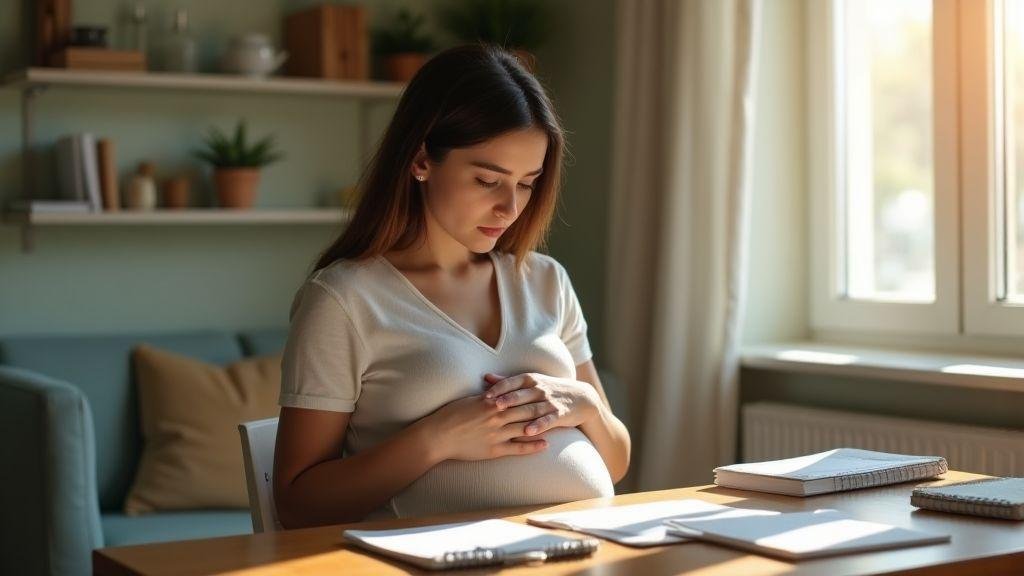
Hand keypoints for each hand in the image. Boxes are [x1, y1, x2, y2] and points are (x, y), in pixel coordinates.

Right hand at [418, 393, 547, 461]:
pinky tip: (545, 444)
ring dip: (543, 426)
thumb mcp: (471, 400)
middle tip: (559, 406)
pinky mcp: (495, 449)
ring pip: (526, 428)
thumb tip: (497, 390)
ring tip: (558, 424)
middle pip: (526, 410)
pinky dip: (533, 446)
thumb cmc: (451, 415)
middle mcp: (498, 417)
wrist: (438, 436)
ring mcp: (497, 434)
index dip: (534, 395)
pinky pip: (518, 448)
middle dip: (544, 408)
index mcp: (492, 402)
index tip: (546, 393)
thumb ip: (488, 396)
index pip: (518, 397)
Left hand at [482, 372, 601, 438]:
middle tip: (493, 405)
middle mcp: (539, 389)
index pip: (512, 382)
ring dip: (519, 413)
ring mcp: (550, 402)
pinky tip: (529, 432)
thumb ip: (508, 381)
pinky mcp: (560, 414)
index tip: (485, 396)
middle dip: (507, 399)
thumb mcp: (531, 382)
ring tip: (506, 419)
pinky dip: (539, 425)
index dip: (499, 388)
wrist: (580, 398)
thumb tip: (486, 377)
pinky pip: (548, 420)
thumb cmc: (549, 390)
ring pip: (532, 407)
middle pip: (520, 394)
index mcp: (530, 380)